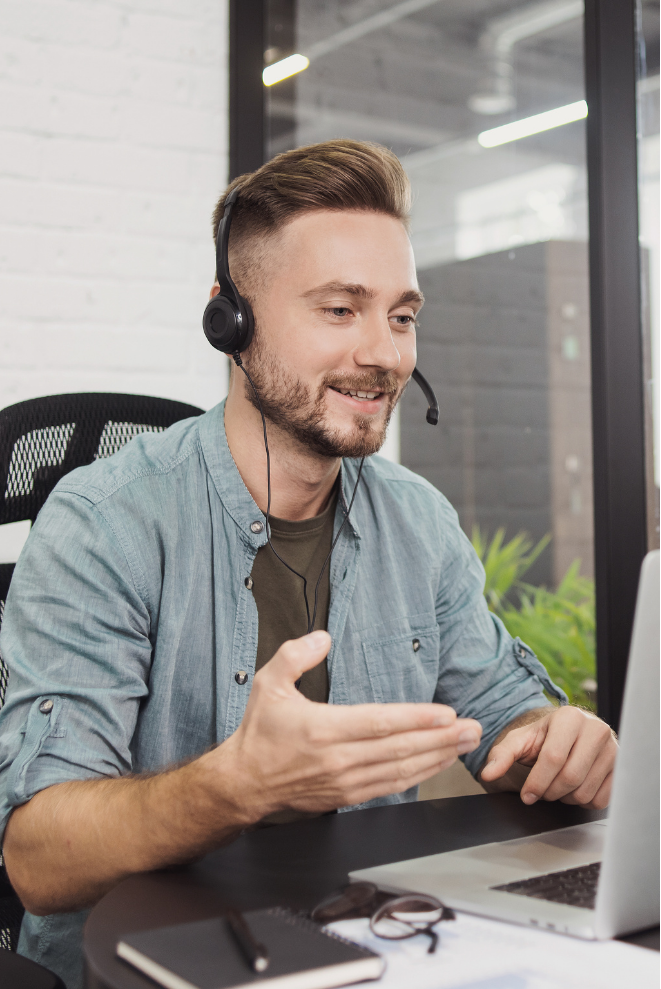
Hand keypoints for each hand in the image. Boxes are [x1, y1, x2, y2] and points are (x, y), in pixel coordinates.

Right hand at [213, 631, 482, 820]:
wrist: (244, 782)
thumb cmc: (260, 731)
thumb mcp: (268, 683)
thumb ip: (295, 655)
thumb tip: (323, 636)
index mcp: (322, 728)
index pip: (379, 723)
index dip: (416, 719)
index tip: (447, 713)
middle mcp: (338, 758)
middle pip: (400, 749)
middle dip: (442, 738)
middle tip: (474, 728)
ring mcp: (345, 781)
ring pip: (401, 770)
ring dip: (438, 757)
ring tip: (466, 743)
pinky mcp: (347, 796)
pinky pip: (391, 786)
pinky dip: (419, 776)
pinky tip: (438, 764)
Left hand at [480, 706, 615, 808]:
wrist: (570, 734)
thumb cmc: (544, 737)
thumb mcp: (521, 740)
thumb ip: (502, 754)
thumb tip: (487, 774)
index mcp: (570, 717)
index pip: (553, 758)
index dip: (536, 782)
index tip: (526, 795)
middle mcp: (596, 729)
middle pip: (570, 777)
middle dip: (550, 791)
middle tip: (541, 790)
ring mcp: (612, 748)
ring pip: (585, 791)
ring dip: (565, 798)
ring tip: (557, 785)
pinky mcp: (620, 767)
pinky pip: (601, 799)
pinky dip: (583, 801)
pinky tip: (574, 788)